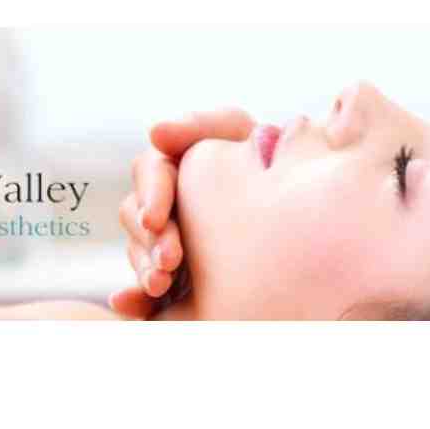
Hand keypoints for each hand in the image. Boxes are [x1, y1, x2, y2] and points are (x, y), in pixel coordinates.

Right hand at [110, 108, 254, 318]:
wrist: (302, 211)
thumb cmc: (269, 160)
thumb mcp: (240, 135)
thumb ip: (199, 126)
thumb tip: (155, 132)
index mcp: (175, 166)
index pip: (149, 173)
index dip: (151, 196)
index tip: (156, 219)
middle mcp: (165, 202)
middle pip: (138, 216)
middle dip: (150, 239)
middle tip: (169, 260)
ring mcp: (166, 240)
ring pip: (139, 252)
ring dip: (145, 267)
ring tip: (161, 284)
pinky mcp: (172, 276)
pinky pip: (143, 290)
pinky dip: (132, 298)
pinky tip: (127, 304)